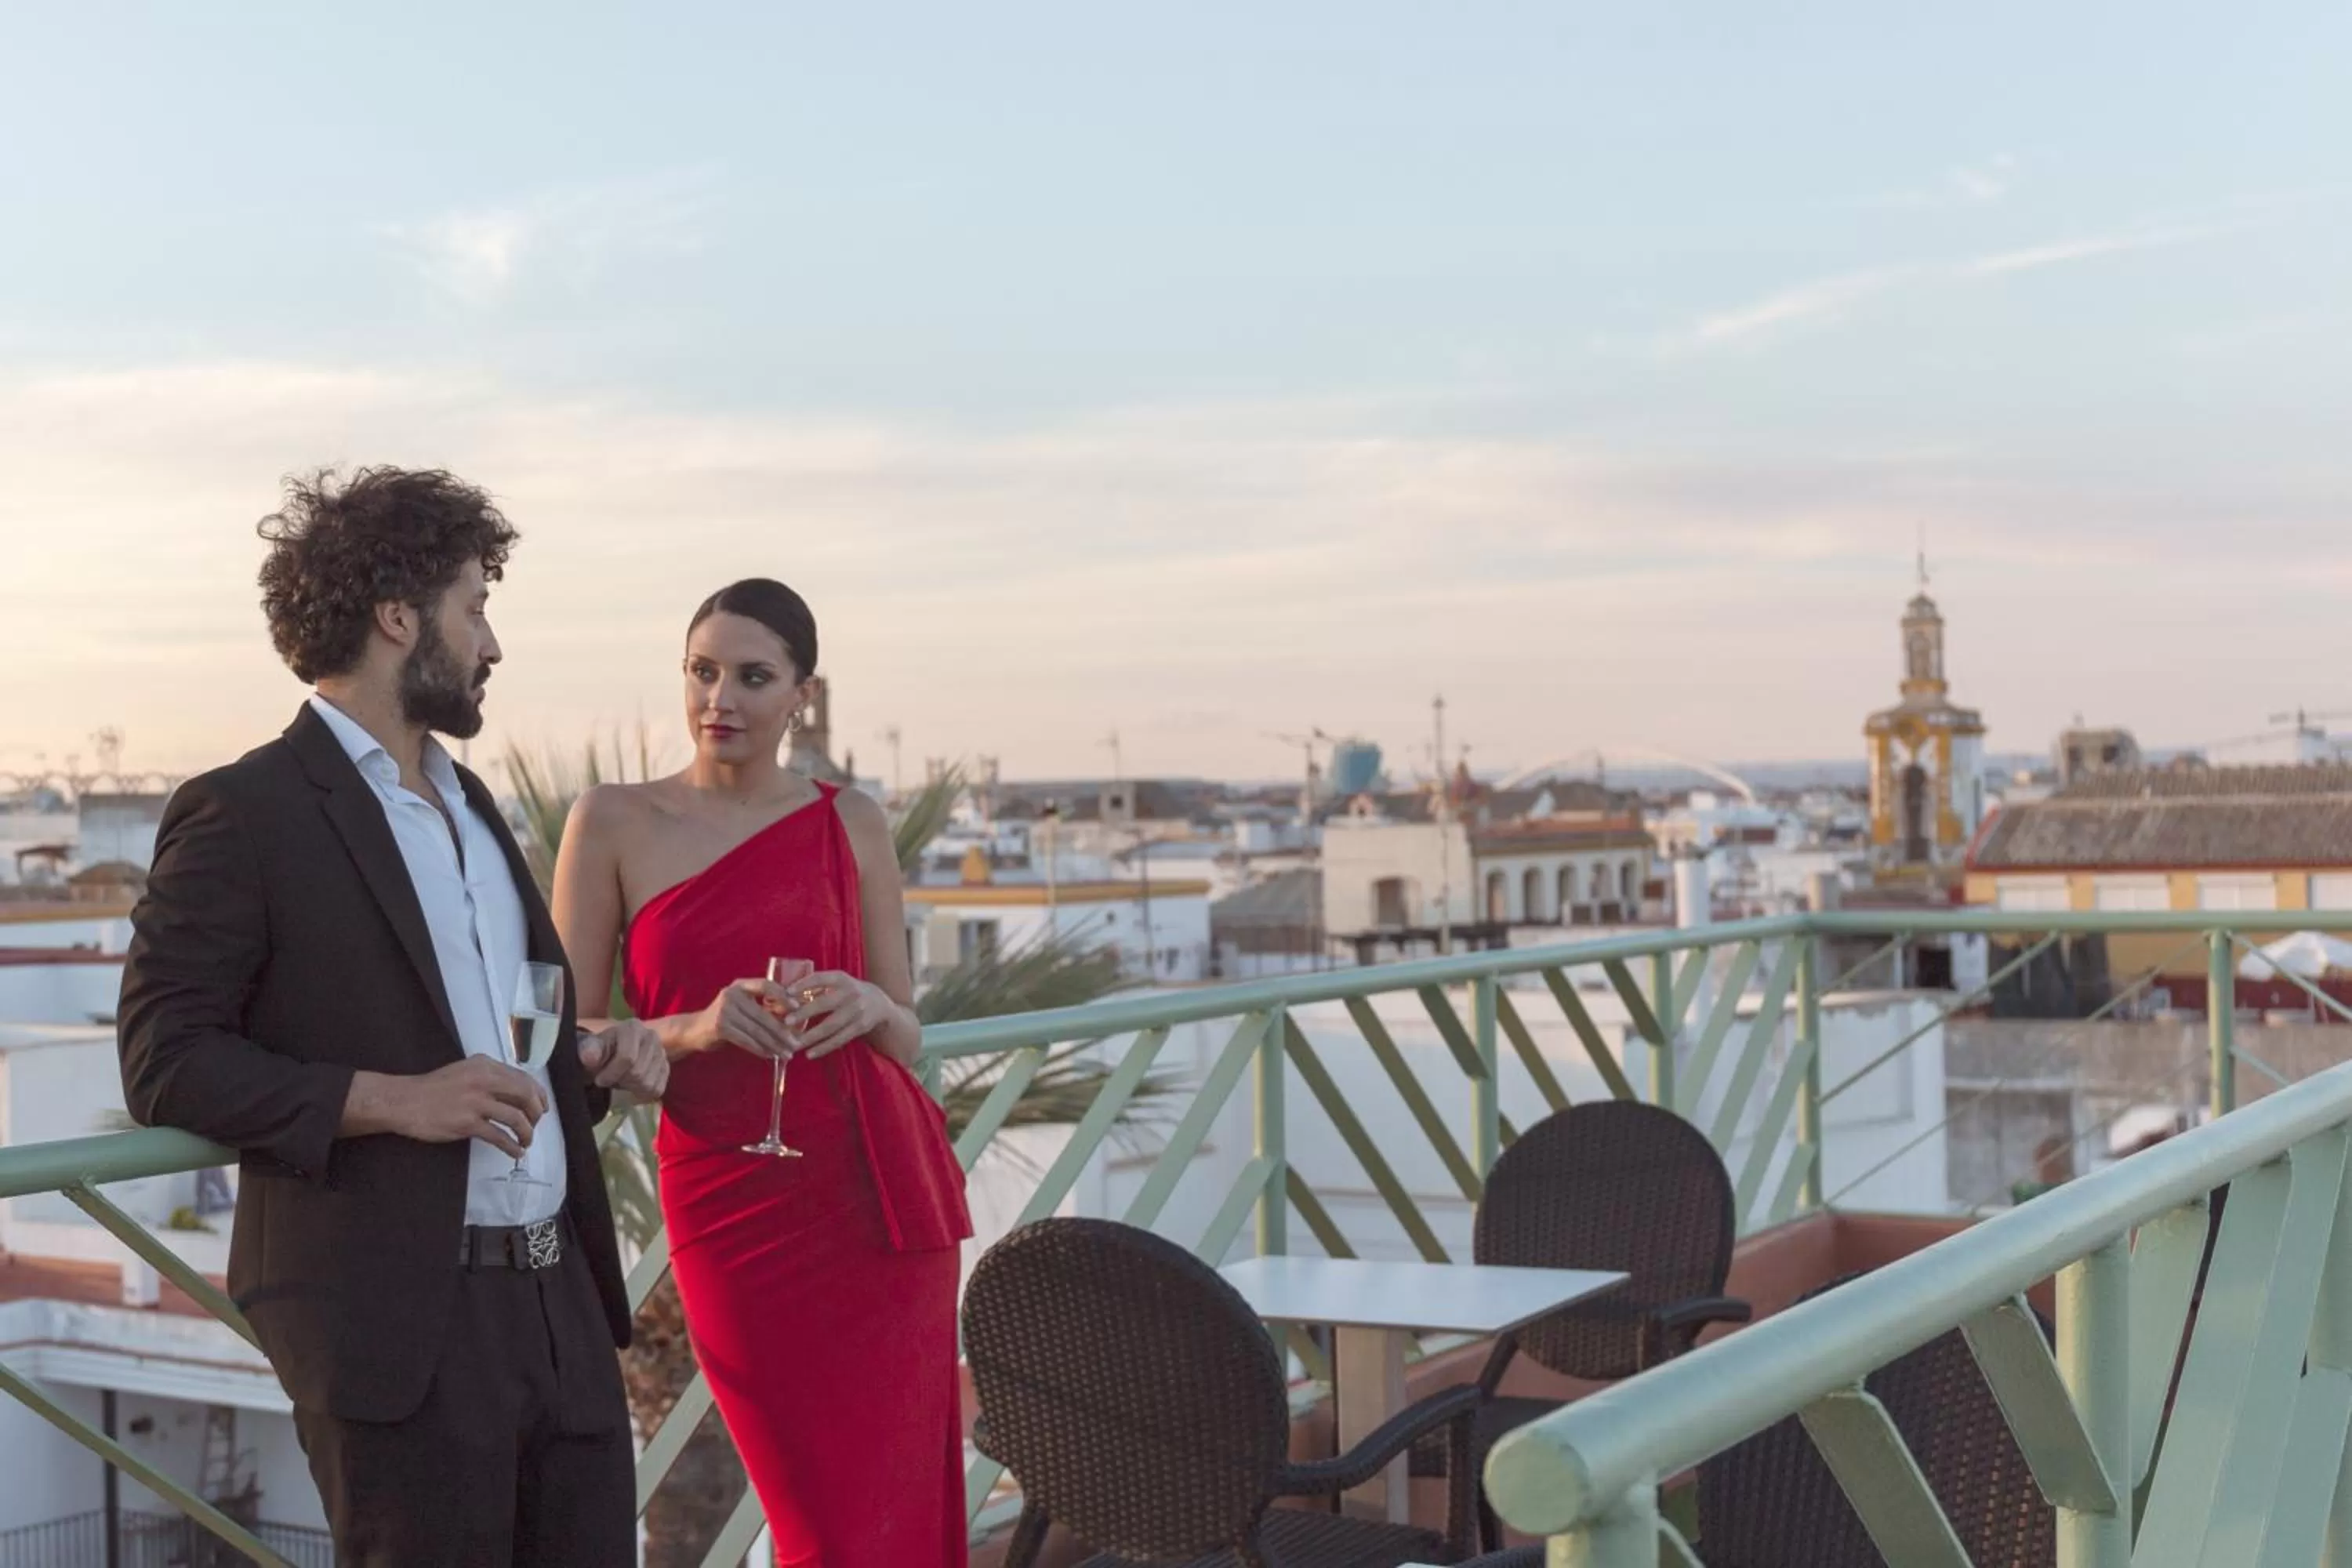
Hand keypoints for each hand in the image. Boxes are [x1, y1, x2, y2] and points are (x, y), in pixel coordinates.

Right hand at [385, 1057, 548, 1158]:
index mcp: (485, 1065)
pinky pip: (499, 1137)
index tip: (542, 1107)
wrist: (403, 1101)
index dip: (538, 1095)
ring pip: (516, 1118)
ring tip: (526, 1141)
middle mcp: (484, 1080)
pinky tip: (515, 1152)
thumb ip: (489, 1077)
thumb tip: (517, 1092)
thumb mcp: (465, 1071)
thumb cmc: (433, 1088)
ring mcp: (476, 1102)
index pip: (524, 1078)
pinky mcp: (467, 1123)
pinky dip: (512, 1146)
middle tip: (535, 1124)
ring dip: (527, 1132)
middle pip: (526, 1096)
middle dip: (536, 1113)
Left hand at [577, 1020, 669, 1097]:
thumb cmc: (598, 1052)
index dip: (611, 1074)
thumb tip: (589, 1057)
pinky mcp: (666, 1067)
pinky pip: (657, 1090)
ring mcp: (661, 1052)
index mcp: (632, 1028)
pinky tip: (632, 1084)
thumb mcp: (588, 1049)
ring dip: (630, 1088)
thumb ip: (588, 1051)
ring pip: (648, 1084)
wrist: (608, 1054)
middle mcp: (651, 1037)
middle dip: (620, 1081)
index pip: (628, 1058)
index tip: (599, 1079)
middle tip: (610, 1079)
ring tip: (621, 1079)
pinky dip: (642, 1092)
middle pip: (638, 1073)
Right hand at [693, 977, 801, 1059]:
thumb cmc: (725, 1018)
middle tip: (796, 1043)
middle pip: (764, 1014)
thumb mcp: (742, 1006)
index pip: (766, 985)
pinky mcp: (720, 1027)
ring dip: (774, 1044)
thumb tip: (793, 1018)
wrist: (693, 1030)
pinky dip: (760, 1049)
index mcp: (740, 986)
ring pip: (756, 1030)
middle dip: (782, 1031)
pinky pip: (746, 1040)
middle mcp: (732, 994)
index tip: (798, 1008)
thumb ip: (762, 1007)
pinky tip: (770, 1056)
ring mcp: (725, 1010)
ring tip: (786, 1053)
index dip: (783, 995)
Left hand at [783, 972, 895, 1059]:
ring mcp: (857, 1011)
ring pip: (831, 1026)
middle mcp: (851, 993)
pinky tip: (810, 1054)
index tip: (787, 992)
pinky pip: (840, 1039)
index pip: (820, 978)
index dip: (804, 984)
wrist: (880, 1004)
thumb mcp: (837, 983)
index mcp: (841, 979)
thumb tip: (784, 997)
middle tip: (787, 1021)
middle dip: (805, 1013)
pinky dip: (824, 1047)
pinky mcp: (860, 1027)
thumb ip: (816, 988)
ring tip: (794, 1044)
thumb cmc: (848, 992)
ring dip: (811, 1036)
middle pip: (825, 1004)